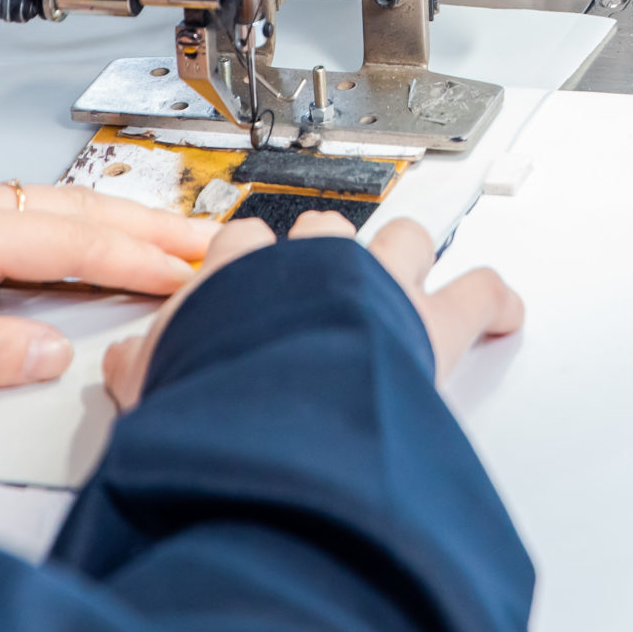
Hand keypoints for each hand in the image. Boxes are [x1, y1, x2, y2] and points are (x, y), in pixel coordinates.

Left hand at [0, 147, 215, 408]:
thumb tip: (49, 350)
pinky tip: (28, 232)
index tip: (199, 265)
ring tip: (141, 237)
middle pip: (68, 205)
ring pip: (30, 196)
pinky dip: (31, 210)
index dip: (144, 256)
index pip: (76, 241)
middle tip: (204, 240)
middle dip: (142, 223)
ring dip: (89, 215)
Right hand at [103, 210, 523, 410]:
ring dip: (404, 260)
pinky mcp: (430, 318)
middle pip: (326, 230)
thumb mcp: (153, 377)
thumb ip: (146, 364)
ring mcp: (378, 283)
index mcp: (244, 267)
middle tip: (320, 285)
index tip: (246, 284)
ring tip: (404, 282)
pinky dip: (494, 301)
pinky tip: (503, 311)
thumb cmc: (216, 387)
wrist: (272, 401)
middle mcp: (315, 259)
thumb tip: (129, 367)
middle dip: (325, 252)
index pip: (243, 246)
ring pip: (402, 241)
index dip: (246, 268)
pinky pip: (478, 294)